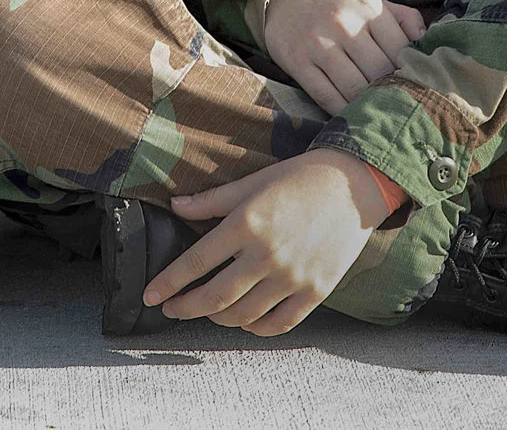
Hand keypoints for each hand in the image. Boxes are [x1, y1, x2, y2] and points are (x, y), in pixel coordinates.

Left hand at [143, 149, 399, 334]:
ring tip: (207, 310)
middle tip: (171, 310)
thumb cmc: (300, 177)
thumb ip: (211, 201)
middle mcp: (267, 255)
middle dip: (186, 307)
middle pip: (215, 297)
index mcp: (247, 224)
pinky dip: (256, 328)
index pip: (196, 263)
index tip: (150, 296)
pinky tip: (245, 320)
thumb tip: (175, 207)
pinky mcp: (316, 292)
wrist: (356, 185)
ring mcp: (293, 277)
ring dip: (218, 318)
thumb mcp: (252, 182)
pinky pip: (279, 323)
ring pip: (244, 314)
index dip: (168, 283)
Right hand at [256, 0, 425, 114]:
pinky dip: (341, 110)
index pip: (400, 51)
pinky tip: (350, 112)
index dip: (409, 72)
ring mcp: (318, 44)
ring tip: (375, 110)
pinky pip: (326, 96)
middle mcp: (344, 24)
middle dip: (389, 90)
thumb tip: (427, 43)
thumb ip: (403, 18)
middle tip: (395, 103)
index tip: (412, 85)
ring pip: (354, 88)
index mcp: (368, 7)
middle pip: (379, 72)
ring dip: (367, 103)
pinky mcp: (298, 62)